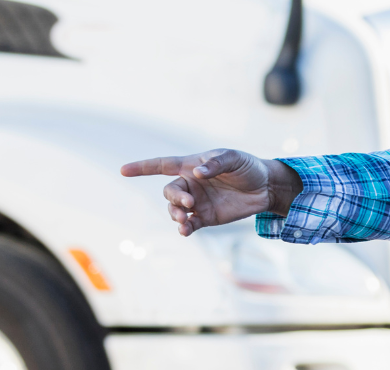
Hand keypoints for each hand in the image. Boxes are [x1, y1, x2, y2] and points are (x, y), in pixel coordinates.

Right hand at [119, 149, 301, 235]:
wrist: (266, 187)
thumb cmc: (248, 167)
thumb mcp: (234, 159)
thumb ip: (216, 163)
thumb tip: (198, 173)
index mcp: (192, 166)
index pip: (162, 165)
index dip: (142, 167)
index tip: (123, 171)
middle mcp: (191, 184)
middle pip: (169, 192)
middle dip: (174, 198)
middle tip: (189, 203)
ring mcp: (197, 202)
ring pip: (175, 210)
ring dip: (175, 215)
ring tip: (184, 219)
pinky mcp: (206, 217)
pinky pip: (189, 224)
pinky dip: (184, 228)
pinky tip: (185, 231)